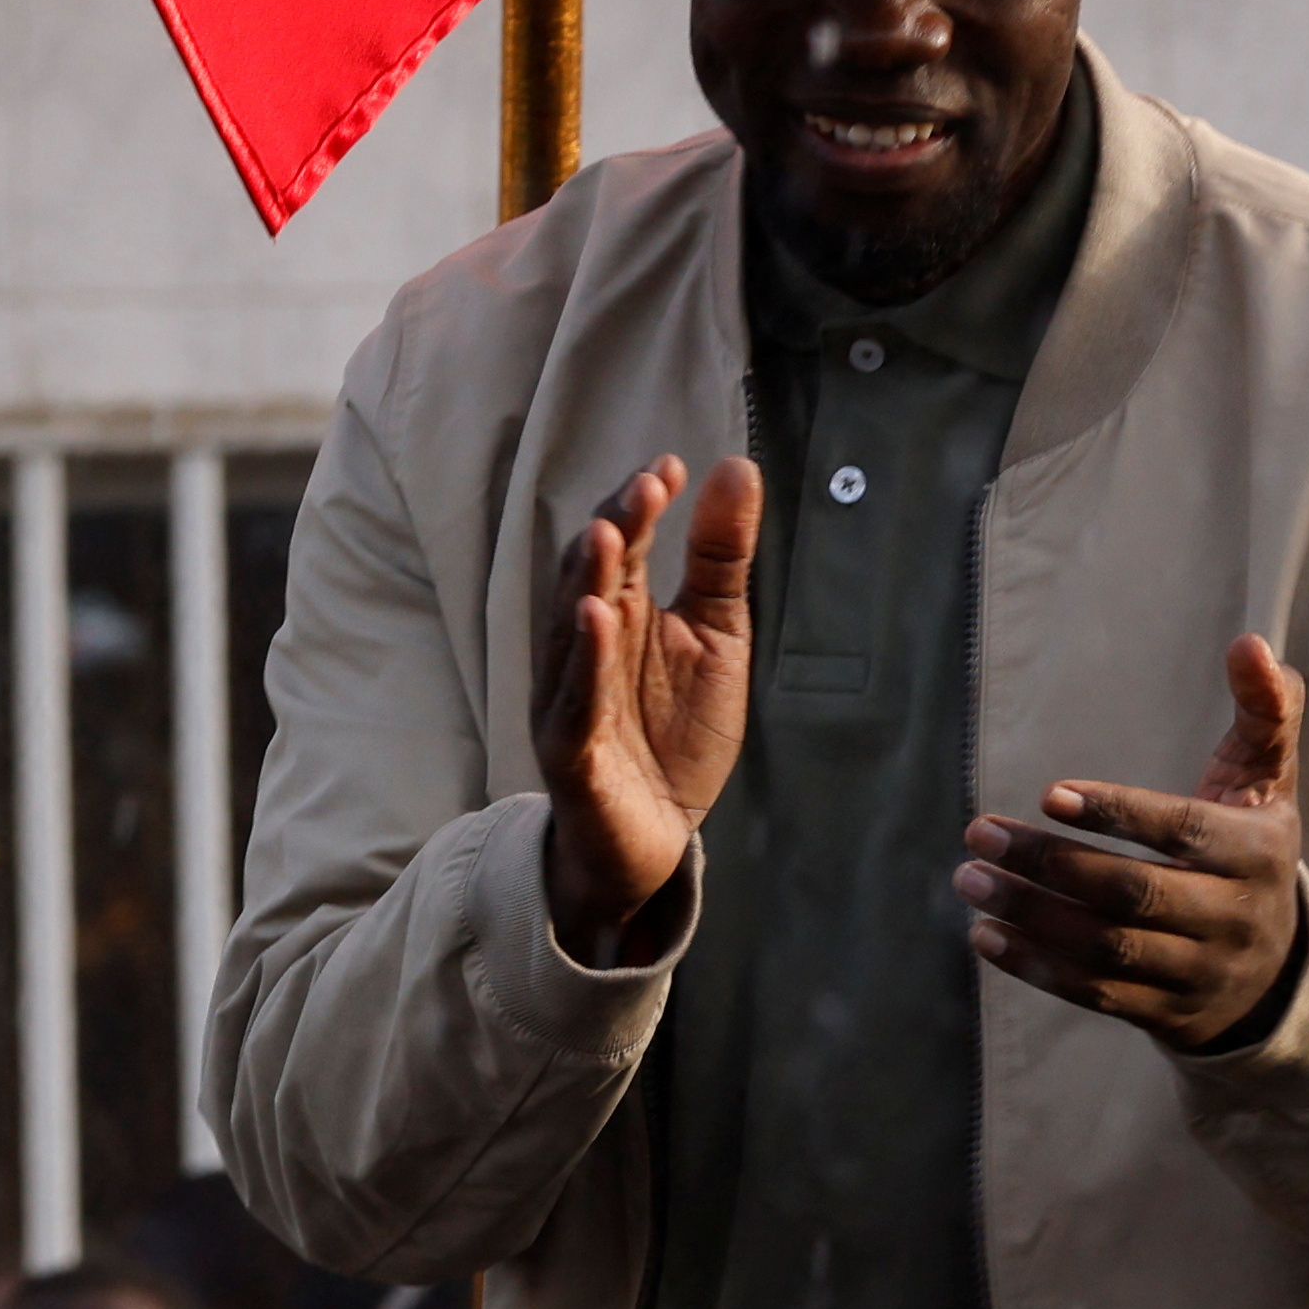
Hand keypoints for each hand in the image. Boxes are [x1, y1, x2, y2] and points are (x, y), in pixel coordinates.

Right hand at [535, 458, 763, 957]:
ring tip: (609, 532)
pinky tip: (598, 618)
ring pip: (571, 631)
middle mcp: (583, 648)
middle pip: (589, 575)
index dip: (639, 505)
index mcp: (618, 613)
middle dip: (614, 529)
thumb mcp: (716, 636)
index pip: (620, 546)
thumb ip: (720, 559)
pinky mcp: (572, 751)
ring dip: (588, 579)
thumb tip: (738, 467)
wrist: (656, 841)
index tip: (670, 467)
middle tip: (646, 488)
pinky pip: (576, 701)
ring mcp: (570, 697)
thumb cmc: (676, 735)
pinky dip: (586, 660)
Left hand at [964, 636, 1308, 1047]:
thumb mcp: (1270, 781)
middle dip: (1050, 864)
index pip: (1185, 833)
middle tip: (979, 833)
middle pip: (1132, 894)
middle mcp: (1233, 918)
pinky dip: (1036, 967)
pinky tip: (985, 935)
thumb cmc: (1250, 849)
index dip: (1120, 814)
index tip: (1049, 794)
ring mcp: (1199, 973)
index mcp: (1258, 852)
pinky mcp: (1166, 1015)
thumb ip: (1265, 710)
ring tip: (970, 880)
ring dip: (1030, 915)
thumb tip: (1250, 643)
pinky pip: (1096, 994)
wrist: (1276, 973)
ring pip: (1106, 948)